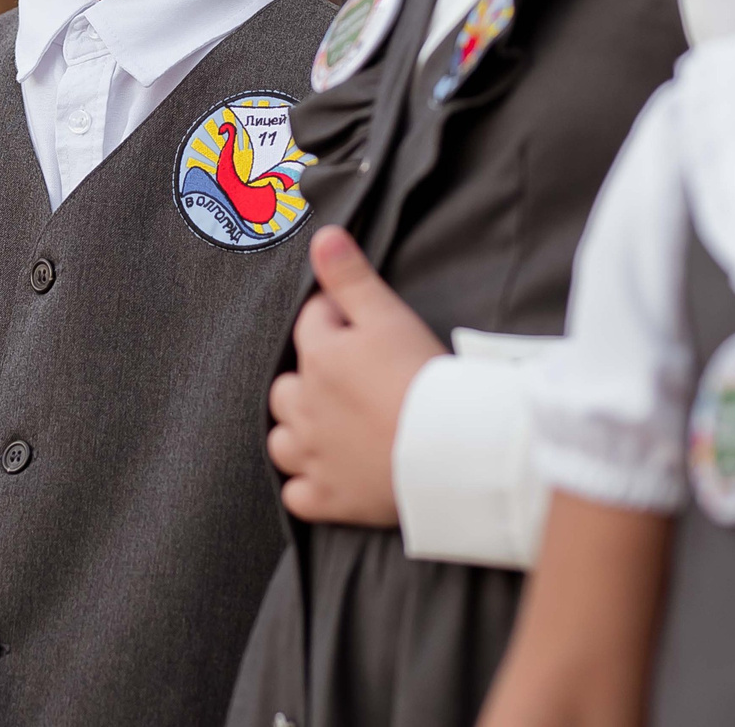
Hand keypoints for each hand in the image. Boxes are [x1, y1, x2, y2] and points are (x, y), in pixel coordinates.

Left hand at [265, 226, 445, 526]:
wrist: (452, 452)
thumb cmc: (423, 379)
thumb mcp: (389, 316)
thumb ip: (350, 277)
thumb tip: (321, 236)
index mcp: (318, 357)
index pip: (311, 323)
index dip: (337, 320)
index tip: (365, 329)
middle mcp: (304, 406)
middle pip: (286, 386)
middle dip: (310, 379)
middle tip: (351, 382)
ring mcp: (313, 455)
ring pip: (282, 439)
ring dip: (299, 432)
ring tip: (332, 428)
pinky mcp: (329, 498)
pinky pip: (298, 494)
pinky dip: (308, 485)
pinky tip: (328, 476)